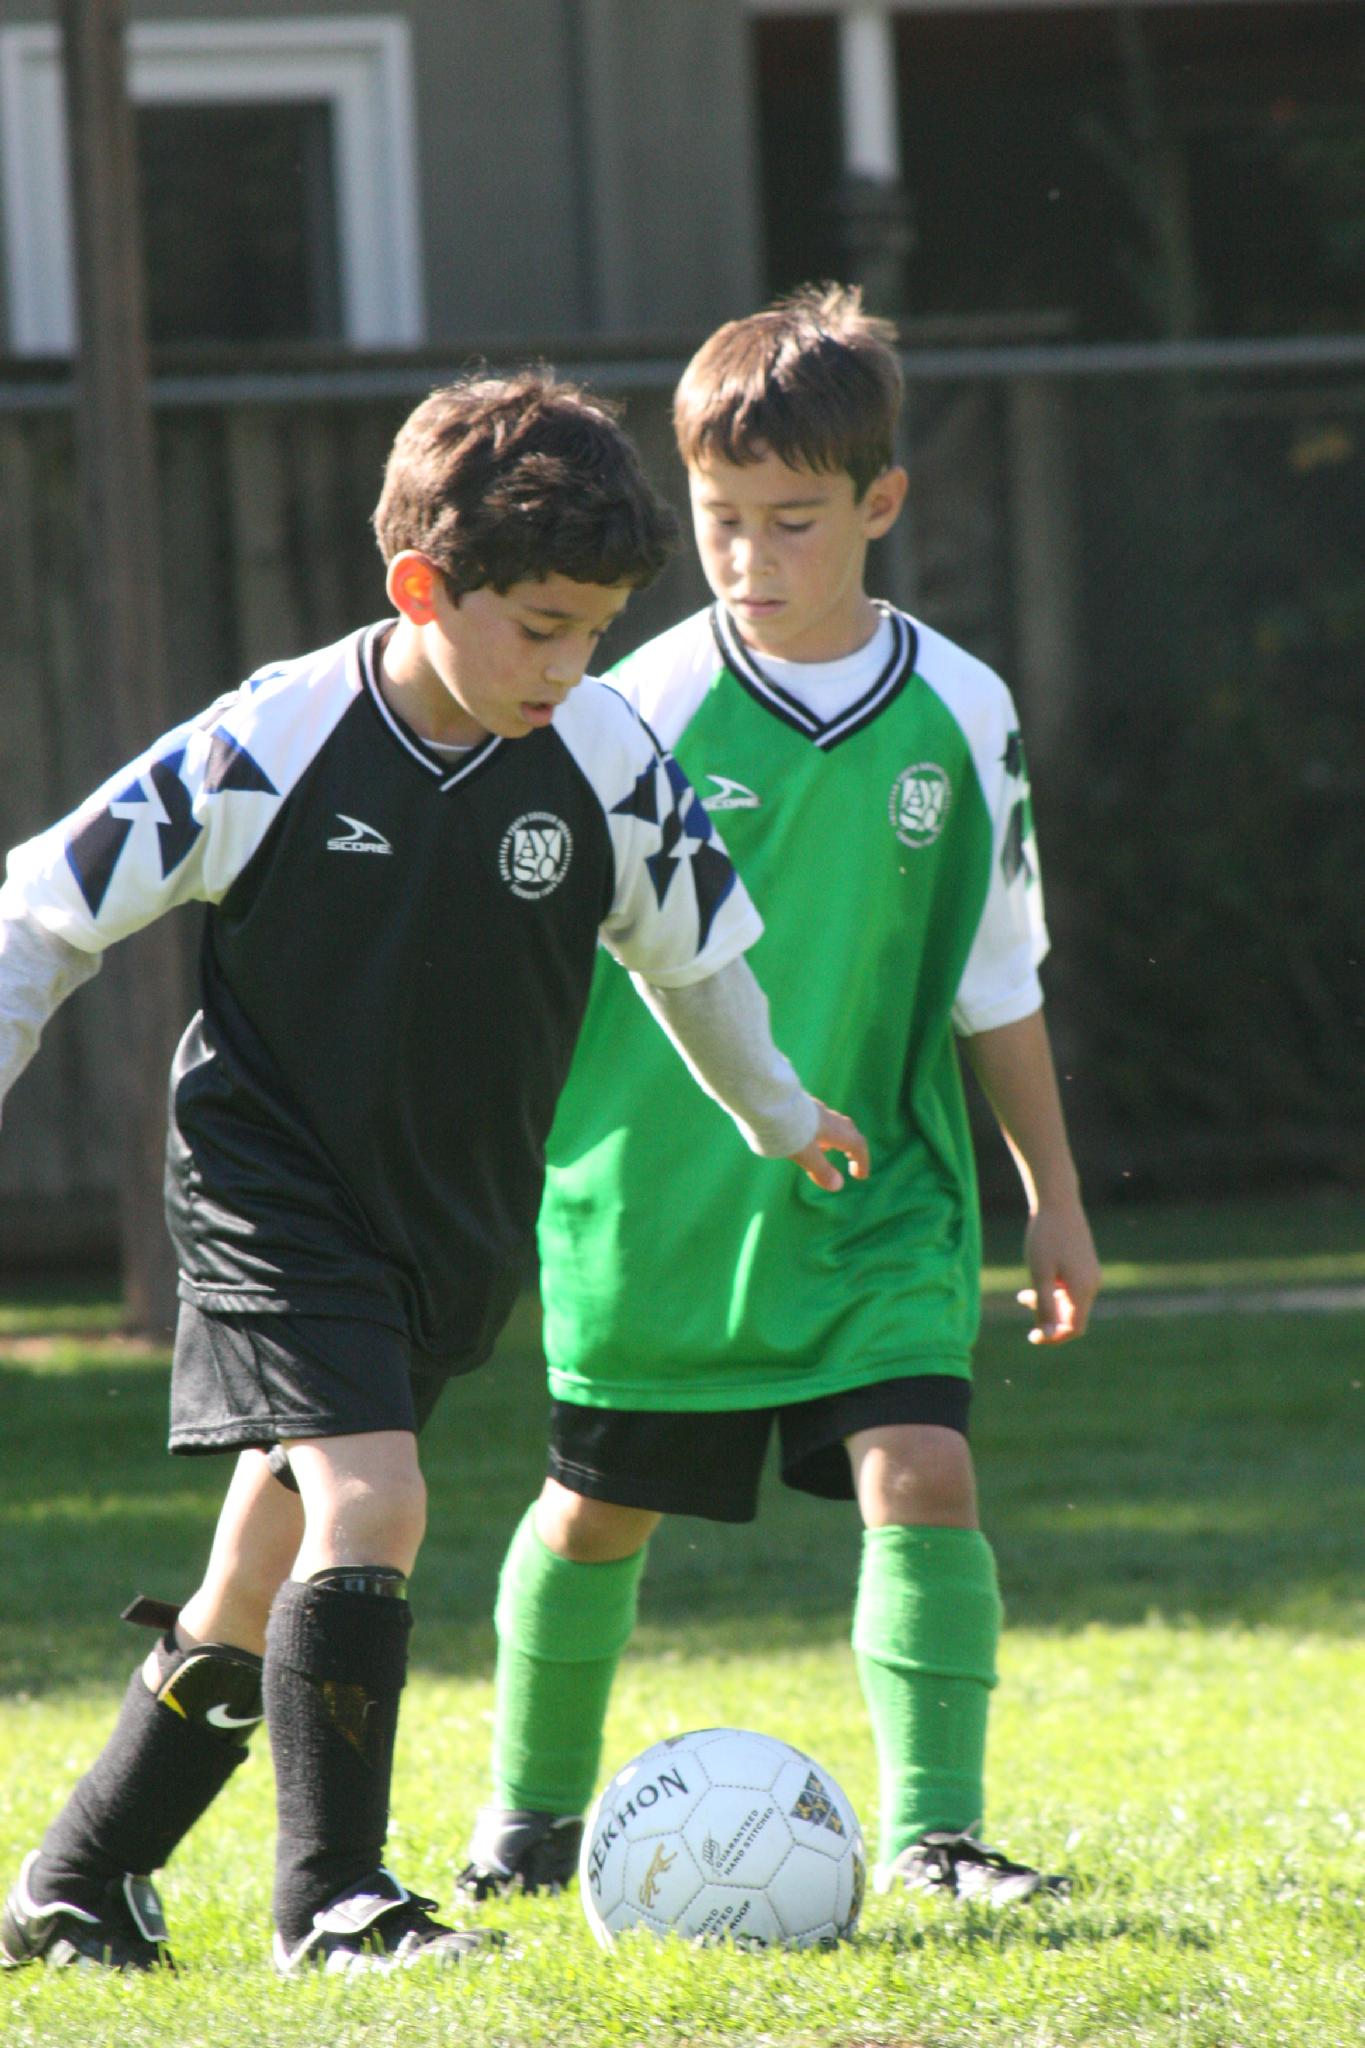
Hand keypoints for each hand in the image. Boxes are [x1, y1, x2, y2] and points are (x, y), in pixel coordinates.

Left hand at [789, 1101, 869, 1191]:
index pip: (857, 1144)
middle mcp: (826, 1116)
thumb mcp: (805, 1155)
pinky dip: (818, 1130)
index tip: (860, 1176)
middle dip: (851, 1146)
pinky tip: (804, 1134)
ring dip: (833, 1137)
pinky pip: (815, 1118)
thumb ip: (821, 1170)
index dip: (862, 1161)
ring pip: (830, 1122)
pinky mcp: (797, 1104)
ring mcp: (812, 1107)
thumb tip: (838, 1185)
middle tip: (850, 1159)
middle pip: (847, 1129)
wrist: (766, 1100)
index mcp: (834, 1129)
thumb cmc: (788, 1130)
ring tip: (824, 1150)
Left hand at [1016, 1199, 1100, 1343]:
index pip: (1074, 1329)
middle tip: (1023, 1299)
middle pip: (1072, 1317)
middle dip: (1048, 1317)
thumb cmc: (1045, 1237)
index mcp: (1083, 1289)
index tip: (1032, 1336)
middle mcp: (1092, 1284)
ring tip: (1024, 1292)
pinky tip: (1037, 1278)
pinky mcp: (1085, 1265)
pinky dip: (1054, 1290)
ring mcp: (1091, 1274)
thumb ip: (1045, 1307)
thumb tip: (1047, 1335)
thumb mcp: (1040, 1275)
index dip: (1053, 1337)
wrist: (1057, 1201)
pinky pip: (1072, 1289)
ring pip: (1070, 1302)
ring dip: (1048, 1303)